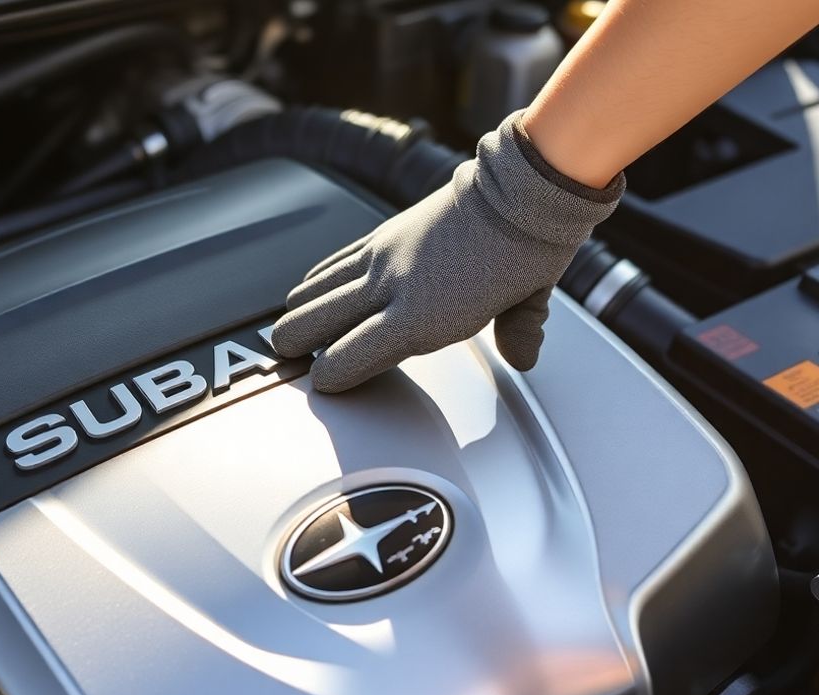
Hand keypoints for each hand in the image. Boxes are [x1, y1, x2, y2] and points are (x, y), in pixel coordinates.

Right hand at [271, 111, 623, 392]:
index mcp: (422, 318)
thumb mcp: (530, 301)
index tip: (324, 384)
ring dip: (298, 313)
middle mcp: (391, 287)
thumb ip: (519, 334)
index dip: (328, 376)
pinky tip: (306, 291)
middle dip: (295, 345)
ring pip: (316, 290)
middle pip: (316, 322)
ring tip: (288, 331)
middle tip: (288, 359)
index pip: (349, 357)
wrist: (520, 187)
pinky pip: (334, 262)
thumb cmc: (529, 247)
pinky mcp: (382, 234)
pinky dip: (315, 280)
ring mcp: (382, 257)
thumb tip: (523, 358)